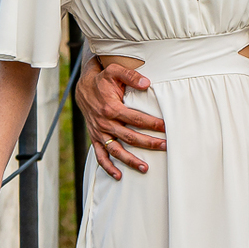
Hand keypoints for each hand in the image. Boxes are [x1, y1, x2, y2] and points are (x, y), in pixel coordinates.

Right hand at [74, 55, 165, 179]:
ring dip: (130, 160)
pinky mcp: (95, 138)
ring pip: (116, 150)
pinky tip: (118, 176)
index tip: (166, 127)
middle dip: (148, 143)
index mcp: (111, 108)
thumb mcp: (115, 71)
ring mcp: (100, 132)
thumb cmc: (102, 79)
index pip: (136, 118)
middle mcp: (105, 123)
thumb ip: (131, 76)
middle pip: (130, 137)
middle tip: (165, 147)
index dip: (152, 123)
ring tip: (145, 168)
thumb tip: (147, 83)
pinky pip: (100, 155)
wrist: (83, 87)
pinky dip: (108, 167)